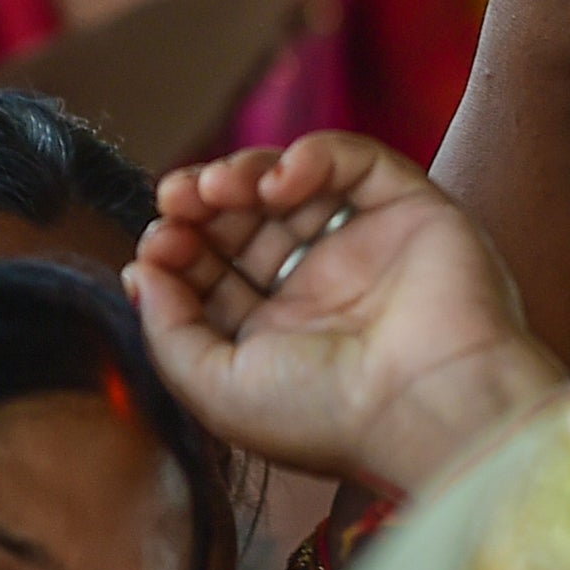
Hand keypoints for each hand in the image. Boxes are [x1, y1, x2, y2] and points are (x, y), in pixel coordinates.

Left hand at [128, 131, 564, 493]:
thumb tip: (141, 272)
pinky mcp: (409, 207)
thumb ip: (168, 330)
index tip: (158, 244)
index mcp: (278, 337)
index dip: (180, 249)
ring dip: (245, 171)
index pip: (216, 273)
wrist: (428, 404)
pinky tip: (280, 181)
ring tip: (220, 186)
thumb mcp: (217, 390)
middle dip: (203, 203)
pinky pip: (355, 160)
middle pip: (246, 221)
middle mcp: (320, 289)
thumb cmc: (325, 414)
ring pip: (294, 184)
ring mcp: (365, 244)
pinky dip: (312, 155)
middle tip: (177, 199)